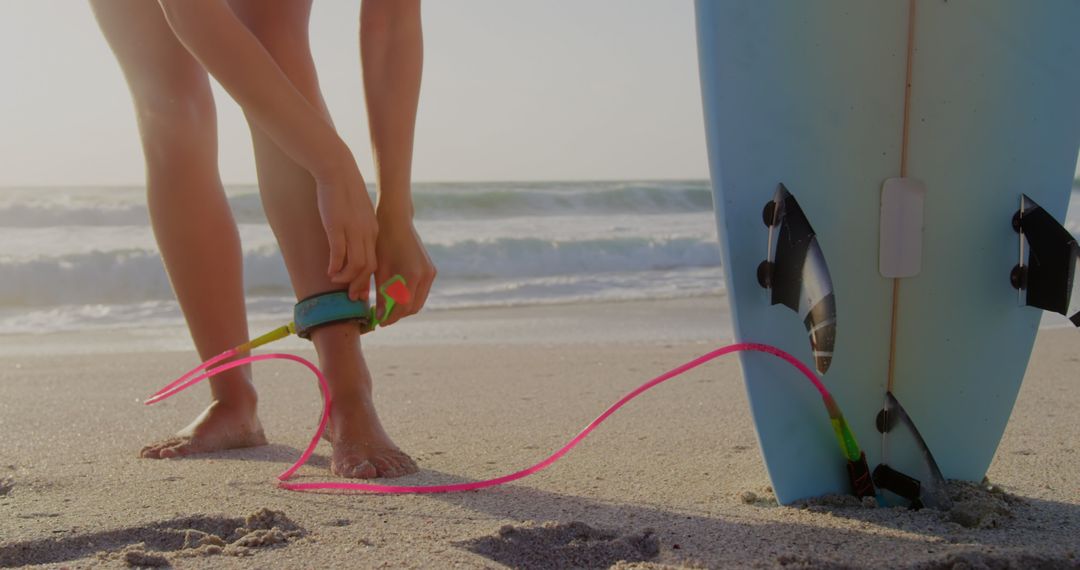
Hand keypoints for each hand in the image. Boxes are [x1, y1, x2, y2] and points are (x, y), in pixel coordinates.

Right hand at [316, 161, 378, 301]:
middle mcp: (367, 233)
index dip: (369, 279)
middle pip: (369, 267)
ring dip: (347, 278)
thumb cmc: (343, 190)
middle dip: (361, 285)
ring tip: (336, 281)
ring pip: (356, 264)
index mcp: (373, 231)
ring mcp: (353, 230)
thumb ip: (357, 228)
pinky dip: (336, 266)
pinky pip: (339, 253)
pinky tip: (329, 272)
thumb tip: (351, 243)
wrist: (337, 169)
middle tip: (352, 298)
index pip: (376, 261)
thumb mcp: (357, 212)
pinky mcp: (337, 226)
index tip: (362, 291)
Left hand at [373, 208, 434, 325]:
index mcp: (412, 275)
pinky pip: (421, 292)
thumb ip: (381, 294)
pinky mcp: (431, 270)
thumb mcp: (379, 270)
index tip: (379, 321)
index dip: (391, 317)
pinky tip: (396, 295)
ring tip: (387, 306)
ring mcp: (430, 273)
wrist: (396, 222)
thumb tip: (380, 316)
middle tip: (382, 316)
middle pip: (413, 307)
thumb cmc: (383, 243)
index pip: (403, 307)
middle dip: (398, 314)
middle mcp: (425, 275)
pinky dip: (410, 297)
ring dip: (404, 307)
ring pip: (418, 301)